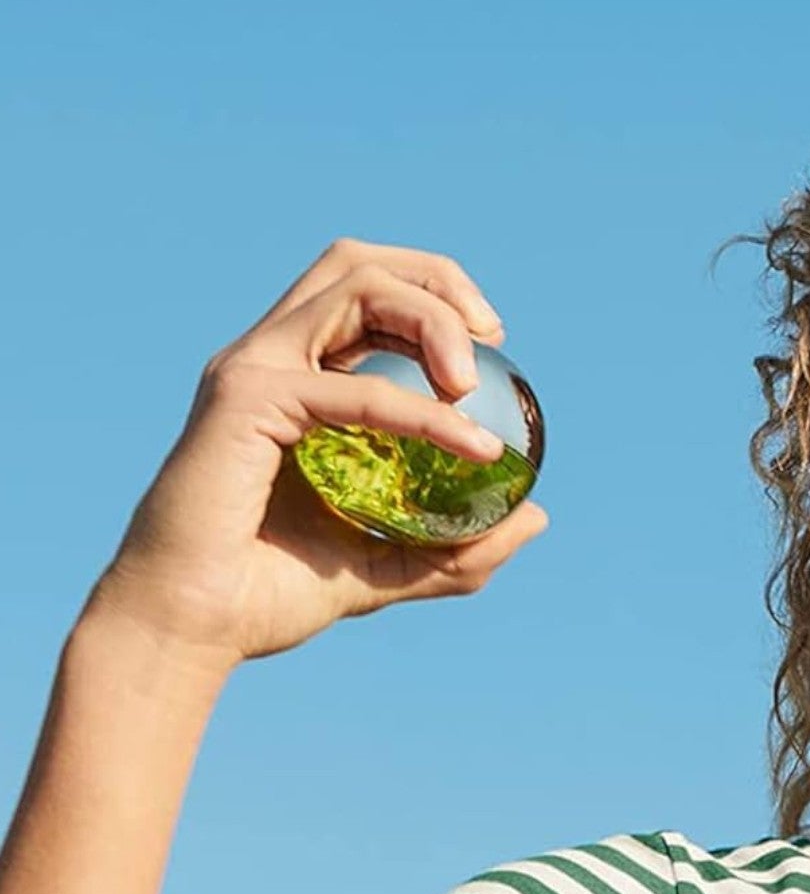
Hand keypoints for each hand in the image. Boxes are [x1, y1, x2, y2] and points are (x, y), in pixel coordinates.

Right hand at [85, 238, 548, 669]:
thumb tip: (536, 518)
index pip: (365, 293)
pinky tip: (469, 444)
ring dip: (433, 317)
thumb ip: (456, 550)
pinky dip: (422, 411)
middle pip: (358, 262)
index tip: (492, 348)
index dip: (436, 298)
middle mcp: (268, 358)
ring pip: (355, 284)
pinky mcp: (245, 398)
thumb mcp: (384, 568)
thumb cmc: (264, 598)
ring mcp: (252, 369)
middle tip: (493, 339)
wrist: (189, 631)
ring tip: (472, 382)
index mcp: (292, 378)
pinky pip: (355, 387)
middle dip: (440, 281)